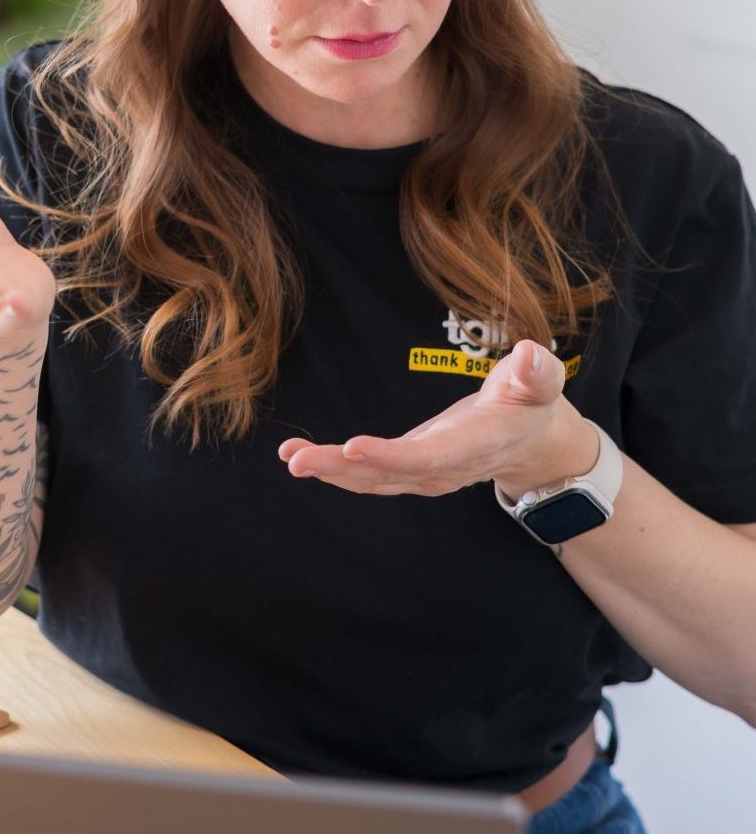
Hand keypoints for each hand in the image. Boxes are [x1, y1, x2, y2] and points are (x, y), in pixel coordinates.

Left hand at [277, 340, 599, 498]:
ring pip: (371, 479)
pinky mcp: (407, 470)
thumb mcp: (541, 383)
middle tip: (299, 460)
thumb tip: (531, 354)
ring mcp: (423, 473)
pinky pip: (366, 475)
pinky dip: (333, 467)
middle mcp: (444, 467)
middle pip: (388, 474)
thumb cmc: (531, 403)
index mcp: (474, 445)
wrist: (530, 440)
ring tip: (291, 456)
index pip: (429, 456)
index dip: (392, 456)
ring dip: (328, 469)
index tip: (354, 446)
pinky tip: (299, 454)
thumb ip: (536, 373)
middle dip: (342, 468)